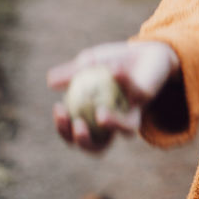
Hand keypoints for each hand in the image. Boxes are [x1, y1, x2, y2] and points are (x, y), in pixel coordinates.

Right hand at [47, 40, 179, 152]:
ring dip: (112, 124)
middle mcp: (116, 123)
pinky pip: (136, 92)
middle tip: (77, 125)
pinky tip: (114, 70)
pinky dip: (124, 80)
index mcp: (95, 119)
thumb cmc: (113, 62)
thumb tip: (50, 82)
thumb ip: (70, 73)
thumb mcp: (88, 64)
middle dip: (84, 141)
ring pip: (126, 131)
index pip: (75, 133)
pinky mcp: (148, 99)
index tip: (58, 109)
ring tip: (100, 113)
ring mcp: (134, 113)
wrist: (146, 52)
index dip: (64, 129)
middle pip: (98, 146)